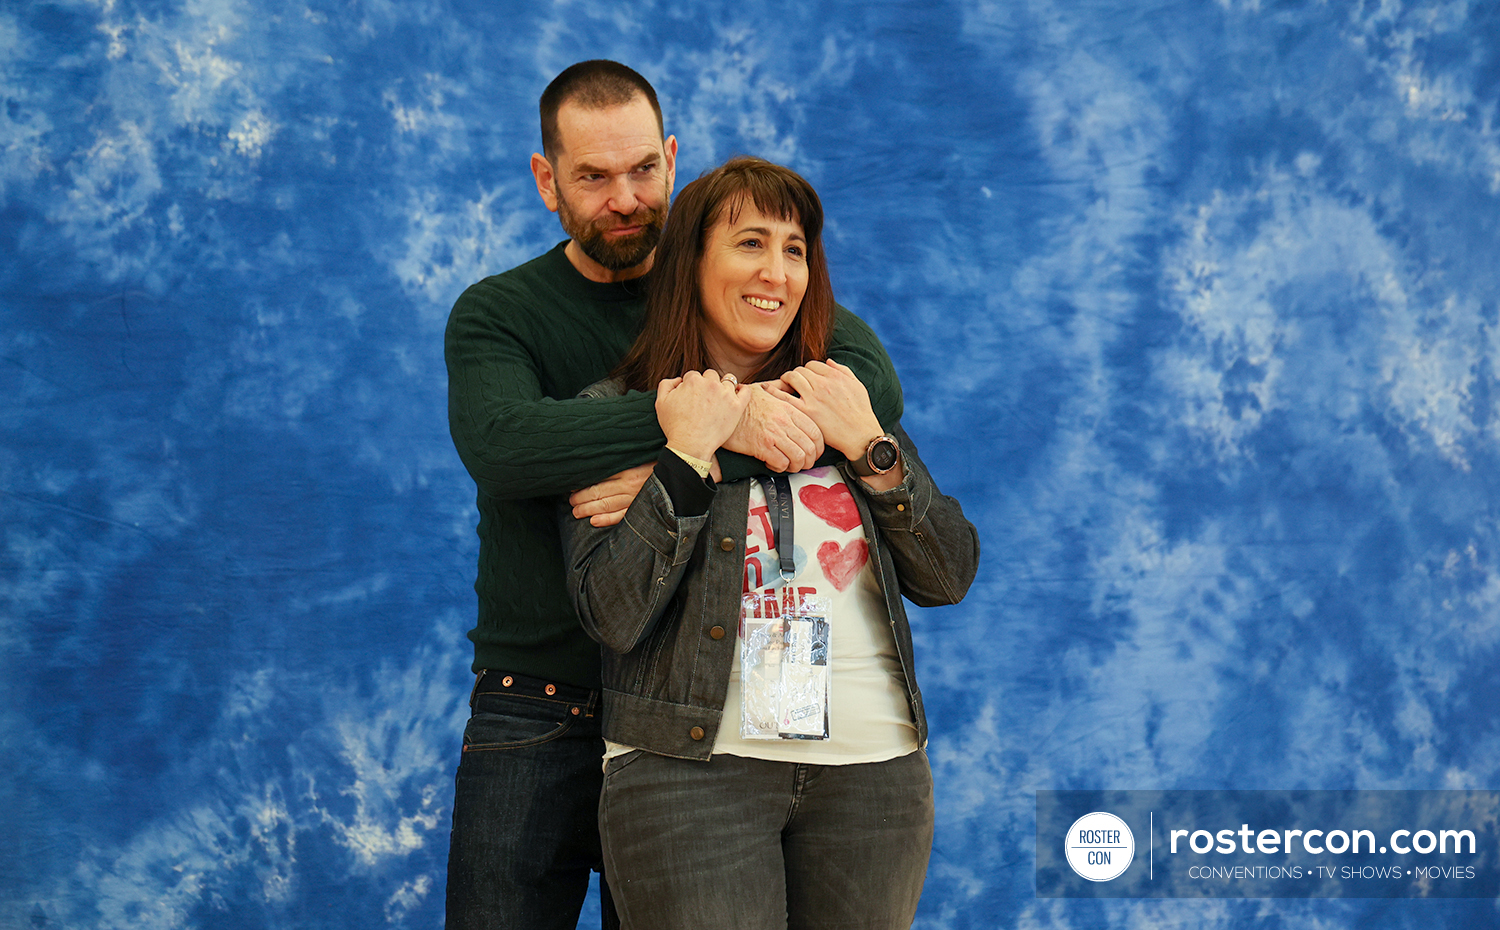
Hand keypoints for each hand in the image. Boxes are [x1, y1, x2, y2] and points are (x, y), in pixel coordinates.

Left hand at [570, 462, 653, 526]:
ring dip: (589, 509)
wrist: (682, 469)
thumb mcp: (639, 455)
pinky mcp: (642, 507)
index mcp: (628, 469)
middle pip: (600, 492)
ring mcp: (636, 498)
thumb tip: (601, 461)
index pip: (599, 478)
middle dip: (582, 498)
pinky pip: (622, 516)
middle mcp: (630, 485)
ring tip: (576, 512)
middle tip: (570, 502)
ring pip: (607, 505)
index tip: (571, 487)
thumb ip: (621, 458)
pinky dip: (607, 520)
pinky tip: (594, 522)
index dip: (583, 484)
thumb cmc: (658, 460)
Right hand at [656, 370, 751, 460]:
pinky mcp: (737, 406)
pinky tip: (738, 393)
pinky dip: (743, 389)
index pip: (694, 376)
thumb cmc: (675, 427)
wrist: (690, 446)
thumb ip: (666, 385)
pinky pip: (746, 391)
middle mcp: (710, 384)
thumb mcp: (660, 403)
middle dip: (707, 385)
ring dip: (723, 387)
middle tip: (705, 400)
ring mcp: (726, 394)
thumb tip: (679, 380)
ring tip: (719, 400)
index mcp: (693, 380)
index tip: (692, 397)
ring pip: (728, 381)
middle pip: (711, 376)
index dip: (691, 386)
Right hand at [722, 383, 824, 471]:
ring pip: (799, 457)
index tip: (815, 451)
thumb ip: (780, 388)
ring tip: (790, 466)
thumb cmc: (741, 402)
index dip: (819, 446)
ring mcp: (774, 434)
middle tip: (804, 463)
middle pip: (810, 446)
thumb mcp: (763, 389)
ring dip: (797, 466)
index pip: (815, 431)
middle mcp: (784, 421)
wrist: (720, 410)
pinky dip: (780, 468)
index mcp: (788, 409)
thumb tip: (790, 384)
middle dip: (810, 460)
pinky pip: (781, 463)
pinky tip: (774, 464)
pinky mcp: (762, 447)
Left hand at [769, 359, 883, 460]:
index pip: (813, 365)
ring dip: (786, 379)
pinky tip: (766, 389)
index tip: (807, 377)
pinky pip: (785, 397)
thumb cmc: (861, 411)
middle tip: (794, 382)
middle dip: (796, 374)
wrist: (860, 435)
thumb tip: (828, 361)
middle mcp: (823, 384)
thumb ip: (843, 370)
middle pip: (801, 370)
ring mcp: (813, 398)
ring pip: (792, 377)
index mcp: (835, 376)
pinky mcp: (806, 412)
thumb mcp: (857, 385)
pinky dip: (774, 391)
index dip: (808, 370)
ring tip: (785, 385)